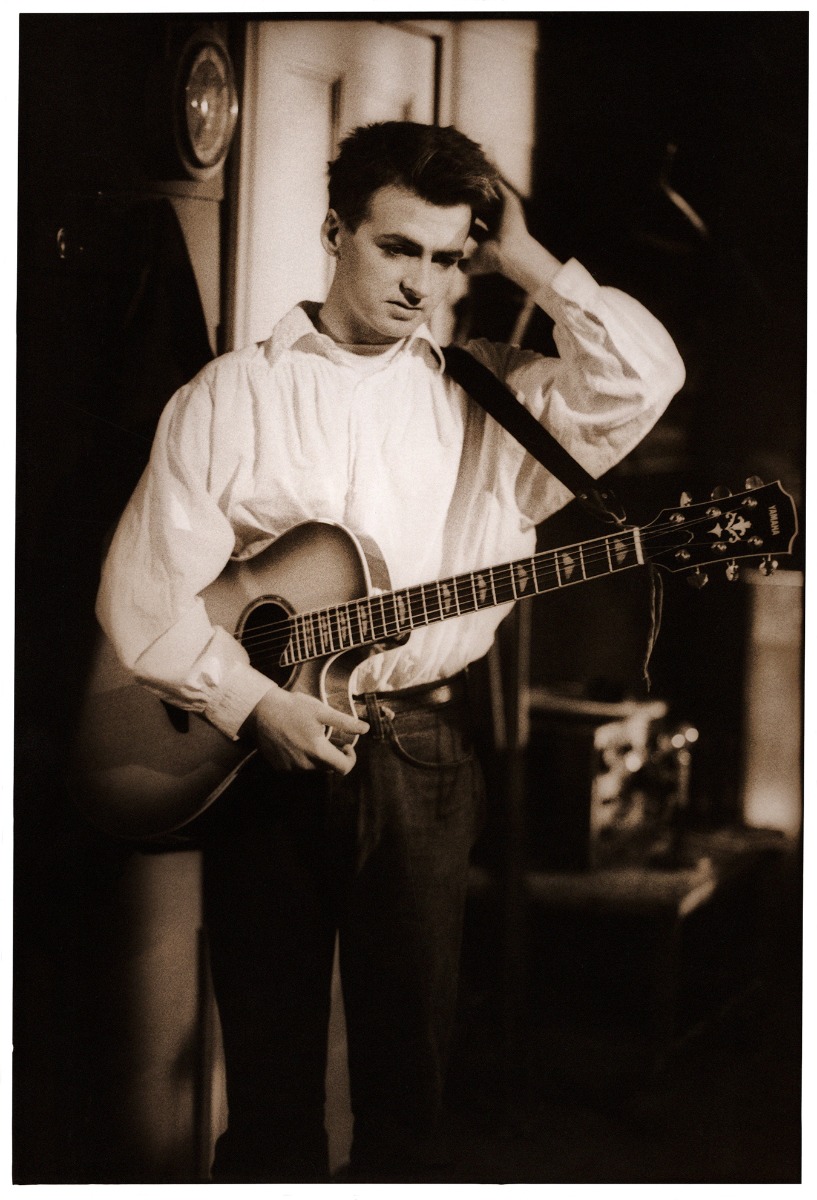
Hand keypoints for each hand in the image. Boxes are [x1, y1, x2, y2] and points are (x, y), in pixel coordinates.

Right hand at [245, 686, 368, 774]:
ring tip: (309, 736)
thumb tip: (366, 728)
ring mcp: (291, 768)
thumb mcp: (321, 711)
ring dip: (317, 756)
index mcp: (318, 751)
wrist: (260, 711)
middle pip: (328, 767)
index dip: (350, 758)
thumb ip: (345, 722)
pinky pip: (298, 767)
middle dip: (333, 754)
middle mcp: (304, 764)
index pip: (343, 768)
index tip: (347, 745)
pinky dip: (301, 757)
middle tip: (328, 736)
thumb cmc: (293, 707)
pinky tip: (295, 741)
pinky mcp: (279, 767)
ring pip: (313, 768)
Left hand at [464, 181, 530, 278]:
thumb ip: (464, 266)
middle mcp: (498, 224)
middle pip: (481, 210)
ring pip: (490, 197)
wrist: (509, 252)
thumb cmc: (492, 259)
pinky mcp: (510, 201)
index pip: (475, 225)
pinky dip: (490, 181)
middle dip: (470, 203)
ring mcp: (505, 212)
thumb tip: (455, 265)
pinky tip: (478, 172)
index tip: (451, 212)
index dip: (464, 219)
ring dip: (480, 189)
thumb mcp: (474, 265)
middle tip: (455, 194)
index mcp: (490, 237)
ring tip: (465, 178)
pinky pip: (499, 187)